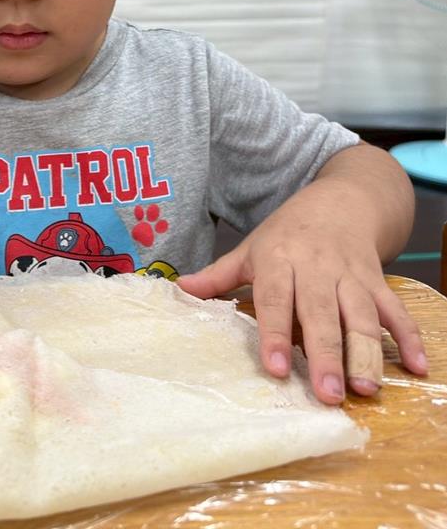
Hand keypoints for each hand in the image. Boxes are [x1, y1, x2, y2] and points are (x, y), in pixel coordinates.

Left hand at [177, 195, 427, 404]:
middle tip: (328, 394)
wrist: (340, 200)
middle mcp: (317, 267)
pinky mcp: (378, 281)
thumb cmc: (288, 233)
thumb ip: (219, 276)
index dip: (276, 332)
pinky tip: (416, 367)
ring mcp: (351, 275)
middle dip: (326, 353)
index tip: (278, 367)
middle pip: (321, 313)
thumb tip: (178, 291)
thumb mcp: (251, 248)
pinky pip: (395, 310)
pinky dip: (409, 337)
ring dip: (366, 352)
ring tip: (365, 389)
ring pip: (361, 315)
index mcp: (279, 258)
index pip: (275, 298)